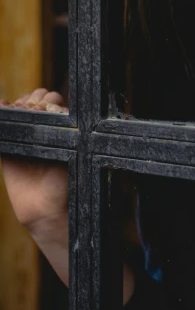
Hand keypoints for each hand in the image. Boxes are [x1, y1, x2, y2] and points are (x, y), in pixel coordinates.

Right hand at [0, 88, 68, 234]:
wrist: (44, 209)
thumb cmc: (64, 183)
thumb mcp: (71, 156)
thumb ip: (65, 135)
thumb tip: (59, 110)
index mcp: (60, 129)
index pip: (53, 103)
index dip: (49, 100)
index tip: (48, 105)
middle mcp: (42, 130)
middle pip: (35, 102)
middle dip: (34, 101)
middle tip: (34, 110)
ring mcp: (24, 136)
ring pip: (19, 110)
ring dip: (19, 104)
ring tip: (20, 109)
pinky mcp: (8, 146)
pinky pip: (4, 125)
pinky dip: (2, 111)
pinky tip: (3, 104)